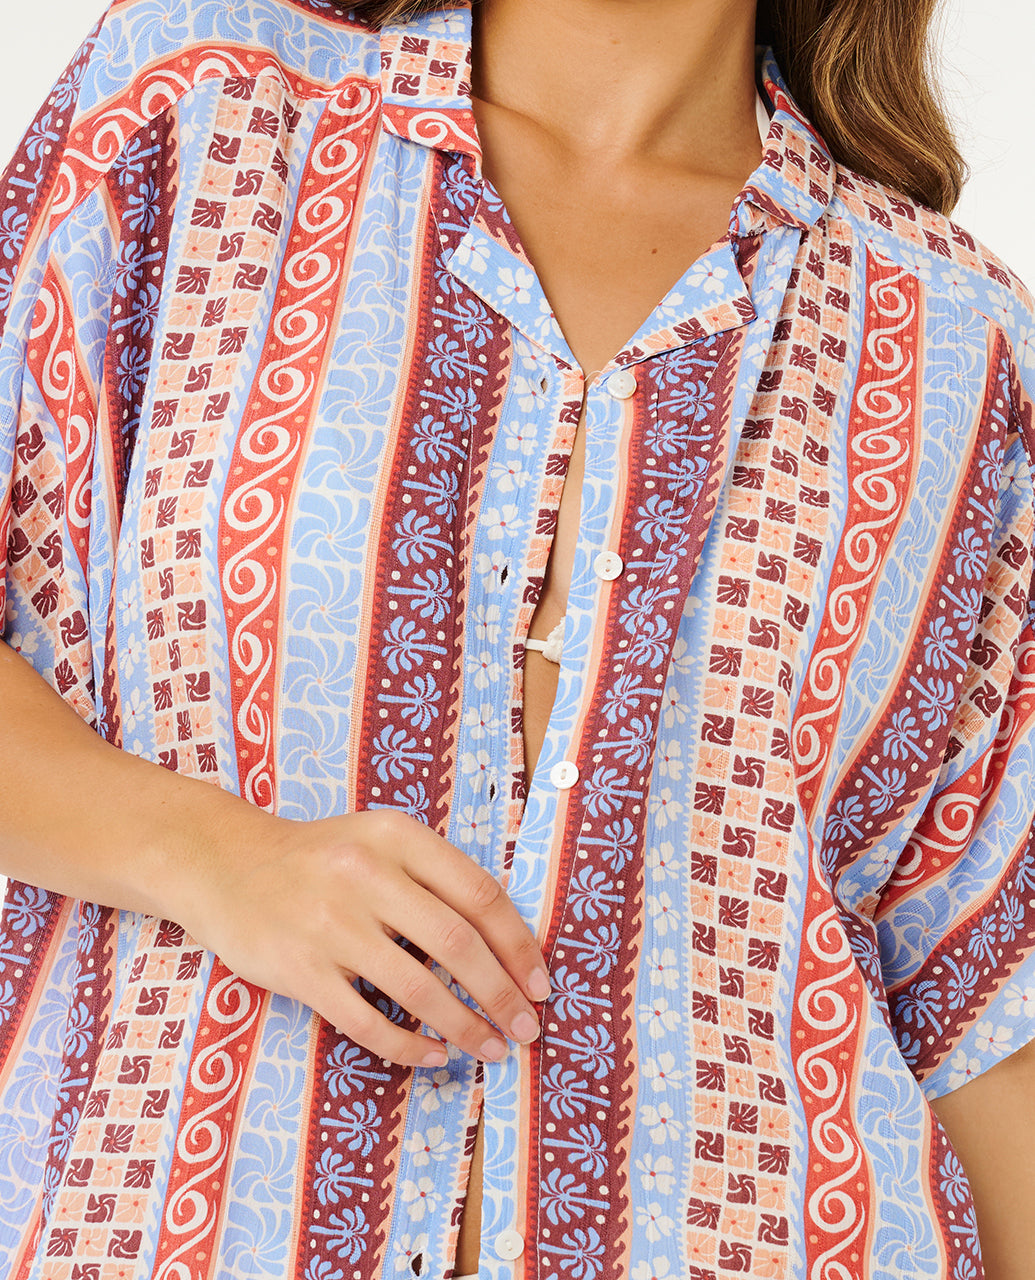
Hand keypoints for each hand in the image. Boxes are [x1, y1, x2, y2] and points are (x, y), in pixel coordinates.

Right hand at [181, 807, 550, 1067]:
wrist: (226, 865)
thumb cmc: (320, 860)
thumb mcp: (379, 842)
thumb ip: (434, 878)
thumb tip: (507, 946)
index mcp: (397, 837)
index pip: (479, 893)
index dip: (518, 944)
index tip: (540, 982)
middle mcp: (367, 875)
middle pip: (458, 943)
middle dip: (503, 993)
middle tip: (528, 1027)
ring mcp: (330, 924)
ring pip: (419, 988)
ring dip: (466, 1026)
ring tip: (492, 1048)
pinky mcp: (300, 969)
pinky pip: (368, 1021)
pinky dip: (410, 1046)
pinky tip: (435, 1056)